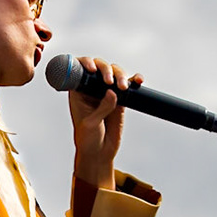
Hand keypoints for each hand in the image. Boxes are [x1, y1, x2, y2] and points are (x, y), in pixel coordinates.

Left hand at [70, 55, 139, 189]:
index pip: (79, 70)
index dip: (85, 63)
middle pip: (100, 67)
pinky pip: (129, 85)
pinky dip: (134, 80)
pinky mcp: (120, 99)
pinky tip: (139, 80)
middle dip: (106, 69)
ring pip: (115, 73)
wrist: (100, 153)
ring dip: (121, 75)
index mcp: (78, 91)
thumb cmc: (87, 139)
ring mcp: (107, 92)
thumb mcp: (91, 124)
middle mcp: (91, 88)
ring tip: (123, 87)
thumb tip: (112, 93)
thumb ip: (101, 108)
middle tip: (110, 81)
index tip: (91, 69)